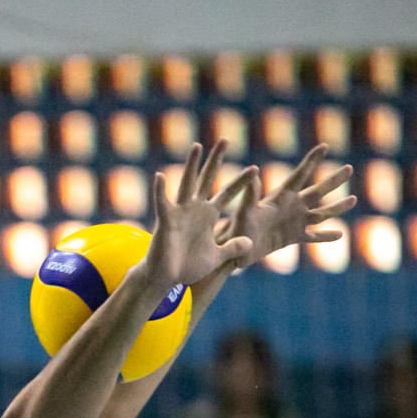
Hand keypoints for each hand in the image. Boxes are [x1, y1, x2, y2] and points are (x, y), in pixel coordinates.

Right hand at [142, 141, 256, 287]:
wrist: (167, 278)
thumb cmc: (188, 266)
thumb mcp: (216, 257)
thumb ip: (232, 247)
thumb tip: (250, 243)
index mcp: (208, 215)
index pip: (227, 193)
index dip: (241, 182)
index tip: (256, 169)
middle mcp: (195, 209)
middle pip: (207, 179)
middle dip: (216, 160)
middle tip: (225, 139)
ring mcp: (179, 213)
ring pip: (186, 184)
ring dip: (191, 165)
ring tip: (197, 146)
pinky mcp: (165, 221)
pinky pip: (162, 203)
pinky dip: (160, 190)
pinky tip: (160, 176)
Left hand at [217, 144, 354, 268]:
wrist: (236, 250)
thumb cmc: (237, 229)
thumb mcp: (244, 211)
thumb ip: (251, 195)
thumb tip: (253, 173)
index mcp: (280, 197)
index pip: (299, 175)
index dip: (311, 161)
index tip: (324, 146)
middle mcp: (291, 207)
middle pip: (317, 191)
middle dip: (333, 180)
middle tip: (350, 168)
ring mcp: (294, 222)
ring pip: (321, 213)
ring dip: (337, 207)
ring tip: (353, 199)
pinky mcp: (293, 238)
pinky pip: (313, 237)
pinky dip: (326, 236)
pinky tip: (340, 234)